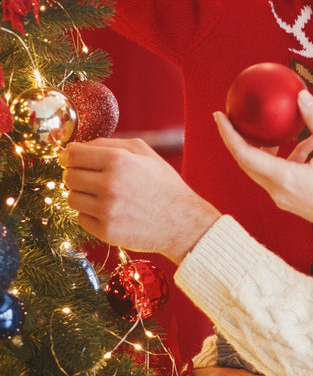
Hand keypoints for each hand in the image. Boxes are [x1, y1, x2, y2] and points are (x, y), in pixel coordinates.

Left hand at [59, 138, 220, 263]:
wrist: (181, 220)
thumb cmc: (163, 183)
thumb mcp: (144, 152)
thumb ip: (111, 144)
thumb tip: (78, 146)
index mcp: (119, 160)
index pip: (73, 155)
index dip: (67, 155)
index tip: (68, 158)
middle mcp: (110, 184)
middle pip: (69, 176)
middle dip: (76, 174)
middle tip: (90, 177)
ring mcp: (106, 210)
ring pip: (71, 198)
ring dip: (81, 194)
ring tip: (102, 194)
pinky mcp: (105, 231)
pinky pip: (81, 218)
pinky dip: (90, 213)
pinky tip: (109, 210)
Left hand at [214, 89, 312, 231]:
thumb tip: (302, 96)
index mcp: (282, 178)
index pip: (243, 154)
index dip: (229, 133)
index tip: (219, 115)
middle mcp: (277, 189)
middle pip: (247, 161)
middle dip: (237, 139)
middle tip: (234, 117)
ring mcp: (284, 196)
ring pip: (264, 168)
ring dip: (266, 148)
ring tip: (275, 128)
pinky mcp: (292, 199)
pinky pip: (280, 174)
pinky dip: (288, 157)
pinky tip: (308, 143)